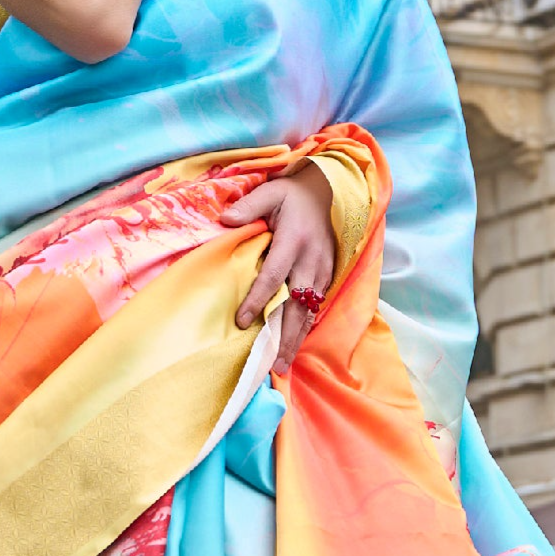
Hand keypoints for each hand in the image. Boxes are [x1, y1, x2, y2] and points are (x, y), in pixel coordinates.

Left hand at [221, 163, 335, 375]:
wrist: (330, 191)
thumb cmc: (293, 194)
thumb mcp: (270, 191)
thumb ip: (248, 206)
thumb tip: (225, 220)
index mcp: (293, 240)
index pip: (273, 276)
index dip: (258, 300)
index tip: (241, 321)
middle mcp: (310, 260)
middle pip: (296, 305)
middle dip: (283, 336)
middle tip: (271, 363)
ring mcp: (322, 270)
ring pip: (308, 312)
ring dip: (295, 340)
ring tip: (282, 364)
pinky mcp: (328, 275)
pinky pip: (316, 307)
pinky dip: (306, 329)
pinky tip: (293, 347)